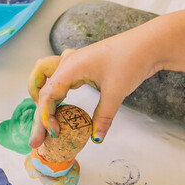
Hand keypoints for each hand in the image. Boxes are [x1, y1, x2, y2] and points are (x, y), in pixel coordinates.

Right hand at [27, 38, 159, 147]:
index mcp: (70, 66)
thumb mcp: (116, 92)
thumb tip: (96, 138)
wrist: (148, 44)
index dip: (46, 116)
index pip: (47, 94)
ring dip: (40, 96)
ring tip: (43, 118)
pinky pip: (58, 77)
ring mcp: (73, 62)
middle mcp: (67, 62)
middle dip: (38, 115)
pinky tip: (60, 106)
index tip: (54, 134)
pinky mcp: (81, 65)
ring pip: (44, 77)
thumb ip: (103, 117)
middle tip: (36, 140)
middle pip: (41, 88)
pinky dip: (54, 92)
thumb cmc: (131, 60)